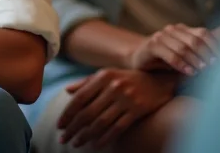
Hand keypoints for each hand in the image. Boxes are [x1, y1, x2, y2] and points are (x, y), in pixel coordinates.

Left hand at [58, 68, 177, 148]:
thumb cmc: (128, 78)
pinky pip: (118, 128)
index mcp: (103, 76)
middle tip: (64, 139)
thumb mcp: (107, 74)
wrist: (159, 80)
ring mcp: (126, 99)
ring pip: (101, 122)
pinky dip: (105, 138)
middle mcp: (114, 87)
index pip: (80, 98)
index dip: (68, 113)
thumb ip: (87, 82)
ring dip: (86, 136)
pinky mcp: (138, 110)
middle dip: (74, 128)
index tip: (60, 125)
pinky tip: (96, 145)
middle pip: (88, 112)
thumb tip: (67, 91)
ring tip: (76, 143)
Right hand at [126, 23, 218, 75]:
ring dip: (195, 60)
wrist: (139, 57)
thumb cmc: (165, 59)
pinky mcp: (152, 46)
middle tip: (214, 66)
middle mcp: (172, 30)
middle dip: (206, 54)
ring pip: (183, 48)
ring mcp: (161, 37)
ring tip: (203, 71)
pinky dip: (182, 65)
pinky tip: (189, 72)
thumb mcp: (182, 54)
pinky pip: (170, 55)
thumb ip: (197, 53)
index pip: (203, 33)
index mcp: (182, 29)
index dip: (214, 46)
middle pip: (195, 40)